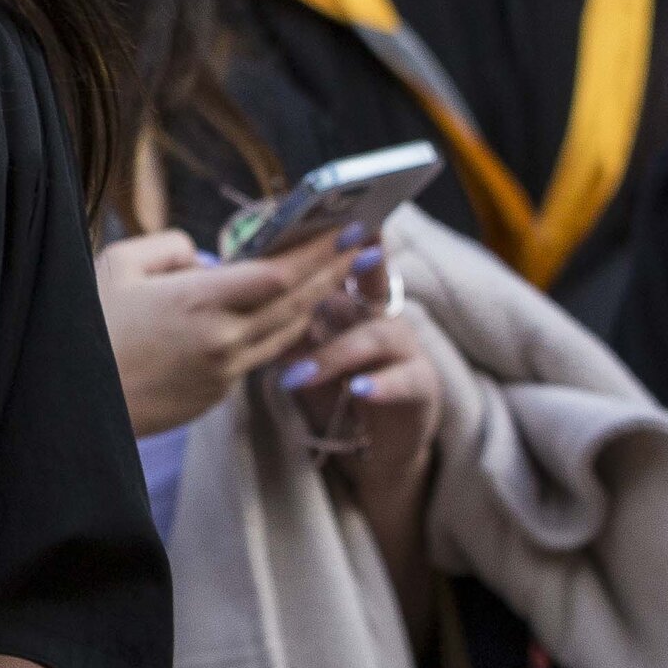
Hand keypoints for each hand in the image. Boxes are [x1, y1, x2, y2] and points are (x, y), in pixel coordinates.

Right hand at [93, 227, 351, 433]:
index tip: (347, 227)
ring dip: (315, 302)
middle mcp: (221, 338)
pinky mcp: (217, 395)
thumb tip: (204, 256)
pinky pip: (258, 357)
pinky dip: (279, 332)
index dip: (319, 250)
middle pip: (297, 301)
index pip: (279, 272)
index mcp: (198, 300)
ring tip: (335, 274)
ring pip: (286, 332)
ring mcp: (223, 371)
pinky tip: (289, 314)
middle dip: (333, 270)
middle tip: (362, 243)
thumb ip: (168, 247)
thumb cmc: (86, 325)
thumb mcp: (116, 265)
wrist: (71, 404)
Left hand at [283, 246, 443, 623]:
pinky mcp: (422, 388)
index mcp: (353, 305)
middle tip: (337, 261)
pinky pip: (405, 381)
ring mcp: (407, 352)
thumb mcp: (306, 353)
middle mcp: (384, 318)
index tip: (330, 218)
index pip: (347, 263)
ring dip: (336, 353)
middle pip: (375, 284)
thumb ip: (289, 323)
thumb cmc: (332, 391)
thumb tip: (246, 290)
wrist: (365, 449)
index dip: (343, 240)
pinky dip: (380, 384)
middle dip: (361, 265)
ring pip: (376, 337)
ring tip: (297, 374)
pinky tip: (359, 390)